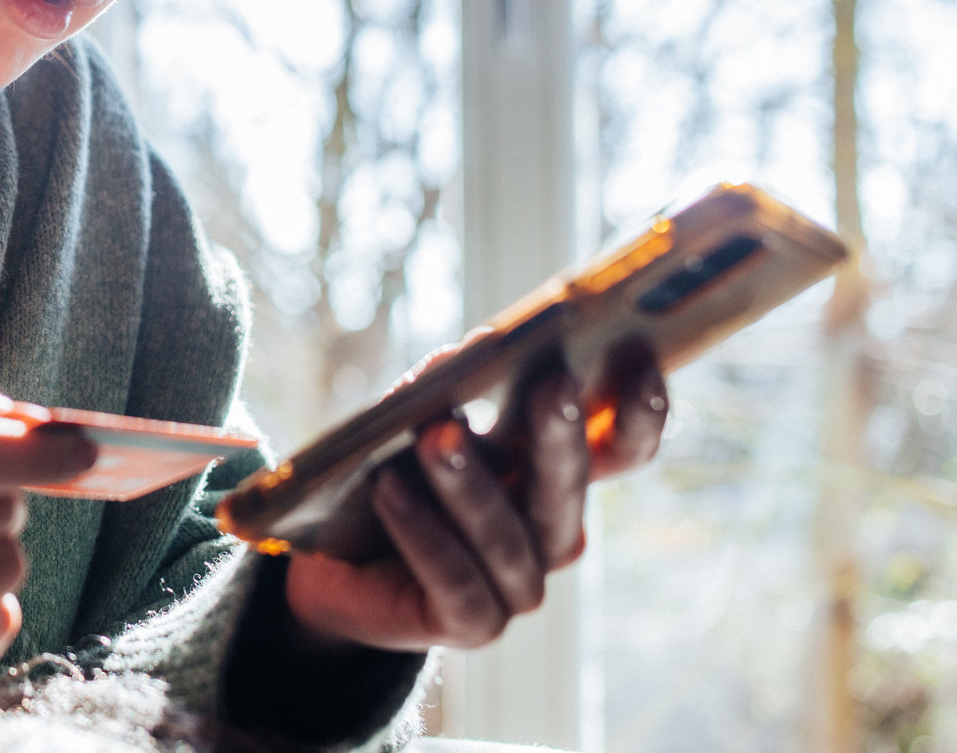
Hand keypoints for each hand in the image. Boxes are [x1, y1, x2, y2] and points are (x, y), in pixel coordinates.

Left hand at [284, 345, 668, 651]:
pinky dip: (421, 531)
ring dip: (470, 485)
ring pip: (507, 536)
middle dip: (559, 434)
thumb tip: (472, 350)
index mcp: (556, 476)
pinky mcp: (473, 624)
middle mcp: (552, 533)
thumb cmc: (391, 470)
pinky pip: (454, 579)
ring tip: (435, 437)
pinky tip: (389, 491)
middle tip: (551, 384)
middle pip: (568, 486)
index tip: (643, 361)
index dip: (640, 412)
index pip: (621, 449)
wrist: (332, 559)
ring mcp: (518, 586)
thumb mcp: (417, 417)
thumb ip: (448, 385)